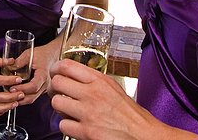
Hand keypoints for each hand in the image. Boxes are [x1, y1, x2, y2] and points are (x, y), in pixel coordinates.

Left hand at [11, 40, 57, 105]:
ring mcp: (45, 88)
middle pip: (32, 96)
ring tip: (10, 97)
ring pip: (33, 98)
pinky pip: (34, 96)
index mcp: (43, 74)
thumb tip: (8, 68)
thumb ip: (19, 61)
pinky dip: (25, 98)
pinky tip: (16, 95)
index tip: (12, 88)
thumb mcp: (30, 54)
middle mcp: (46, 84)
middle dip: (19, 98)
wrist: (53, 55)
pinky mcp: (43, 90)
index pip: (33, 86)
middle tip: (8, 94)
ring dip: (21, 100)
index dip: (22, 89)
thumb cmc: (43, 54)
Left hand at [49, 59, 174, 139]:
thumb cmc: (130, 114)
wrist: (142, 135)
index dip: (56, 69)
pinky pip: (63, 124)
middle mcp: (92, 94)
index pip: (67, 65)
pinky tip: (76, 125)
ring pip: (56, 102)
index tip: (55, 73)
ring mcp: (88, 113)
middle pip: (57, 82)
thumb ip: (93, 81)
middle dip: (54, 89)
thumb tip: (73, 77)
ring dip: (60, 108)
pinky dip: (67, 126)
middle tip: (58, 93)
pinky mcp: (86, 131)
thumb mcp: (113, 88)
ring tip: (68, 111)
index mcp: (99, 81)